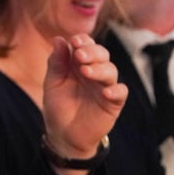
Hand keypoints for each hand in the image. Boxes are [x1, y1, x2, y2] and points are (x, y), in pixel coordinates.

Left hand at [42, 35, 125, 158]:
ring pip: (111, 70)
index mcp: (78, 64)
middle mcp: (94, 72)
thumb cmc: (58, 107)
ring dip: (100, 69)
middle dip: (92, 52)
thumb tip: (59, 39)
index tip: (74, 41)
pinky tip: (105, 92)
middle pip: (102, 54)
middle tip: (80, 56)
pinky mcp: (114, 102)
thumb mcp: (52, 83)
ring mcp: (105, 86)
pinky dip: (115, 90)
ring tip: (86, 72)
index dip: (83, 41)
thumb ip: (57, 62)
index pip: (86, 45)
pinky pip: (120, 92)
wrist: (64, 135)